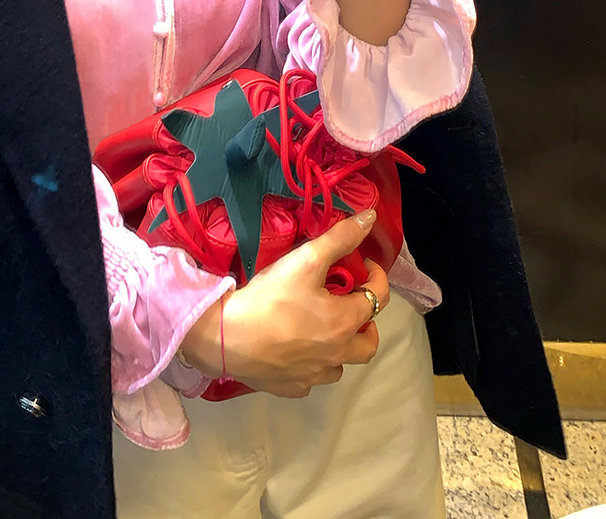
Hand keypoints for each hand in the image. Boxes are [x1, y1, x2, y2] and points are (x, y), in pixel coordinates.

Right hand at [181, 210, 390, 397]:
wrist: (228, 337)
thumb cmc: (271, 297)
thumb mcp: (306, 259)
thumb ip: (340, 238)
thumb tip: (370, 218)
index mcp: (345, 323)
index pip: (378, 298)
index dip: (376, 277)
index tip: (363, 265)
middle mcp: (337, 354)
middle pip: (369, 344)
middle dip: (368, 323)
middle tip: (350, 304)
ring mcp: (314, 376)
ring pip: (341, 364)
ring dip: (340, 347)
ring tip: (322, 328)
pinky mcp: (291, 387)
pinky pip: (312, 379)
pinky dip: (312, 364)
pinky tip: (296, 350)